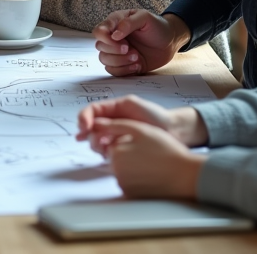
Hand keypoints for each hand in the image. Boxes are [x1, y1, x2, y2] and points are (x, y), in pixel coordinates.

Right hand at [76, 96, 206, 150]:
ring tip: (105, 147)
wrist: (173, 131)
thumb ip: (112, 109)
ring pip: (96, 141)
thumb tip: (95, 121)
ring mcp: (115, 137)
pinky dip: (105, 153)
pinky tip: (110, 154)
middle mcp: (111, 123)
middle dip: (89, 134)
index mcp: (112, 110)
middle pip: (90, 128)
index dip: (83, 118)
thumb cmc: (154, 115)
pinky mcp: (122, 150)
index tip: (84, 127)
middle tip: (96, 140)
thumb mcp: (131, 103)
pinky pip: (107, 152)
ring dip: (96, 144)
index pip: (91, 112)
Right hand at [93, 9, 187, 75]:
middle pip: (100, 47)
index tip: (122, 42)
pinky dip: (124, 70)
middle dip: (115, 51)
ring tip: (136, 57)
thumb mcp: (145, 18)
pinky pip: (113, 71)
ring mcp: (117, 52)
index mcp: (116, 23)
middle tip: (131, 49)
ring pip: (104, 60)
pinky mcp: (123, 64)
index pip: (99, 31)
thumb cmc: (158, 27)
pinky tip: (137, 65)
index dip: (105, 39)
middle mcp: (113, 38)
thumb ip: (129, 23)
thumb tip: (114, 35)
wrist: (170, 42)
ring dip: (120, 61)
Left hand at [100, 119, 205, 199]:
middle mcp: (116, 172)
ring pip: (122, 170)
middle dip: (128, 153)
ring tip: (152, 163)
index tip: (142, 143)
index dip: (127, 140)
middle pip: (116, 157)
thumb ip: (116, 125)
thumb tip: (97, 124)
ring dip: (133, 165)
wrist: (185, 175)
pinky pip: (129, 182)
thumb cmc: (166, 150)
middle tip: (149, 153)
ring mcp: (124, 185)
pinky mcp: (132, 195)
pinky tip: (151, 173)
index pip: (112, 143)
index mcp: (116, 154)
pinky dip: (137, 178)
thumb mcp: (140, 129)